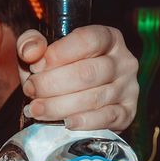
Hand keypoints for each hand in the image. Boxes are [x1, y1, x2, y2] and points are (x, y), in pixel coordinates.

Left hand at [16, 25, 138, 131]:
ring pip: (93, 98)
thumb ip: (31, 43)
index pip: (88, 40)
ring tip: (37, 109)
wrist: (74, 100)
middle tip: (31, 91)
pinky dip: (84, 122)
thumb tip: (31, 51)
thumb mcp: (43, 51)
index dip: (59, 54)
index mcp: (108, 38)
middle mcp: (123, 61)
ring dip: (59, 106)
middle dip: (52, 84)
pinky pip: (106, 118)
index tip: (36, 66)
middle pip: (88, 72)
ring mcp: (128, 88)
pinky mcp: (127, 113)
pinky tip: (65, 122)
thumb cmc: (60, 70)